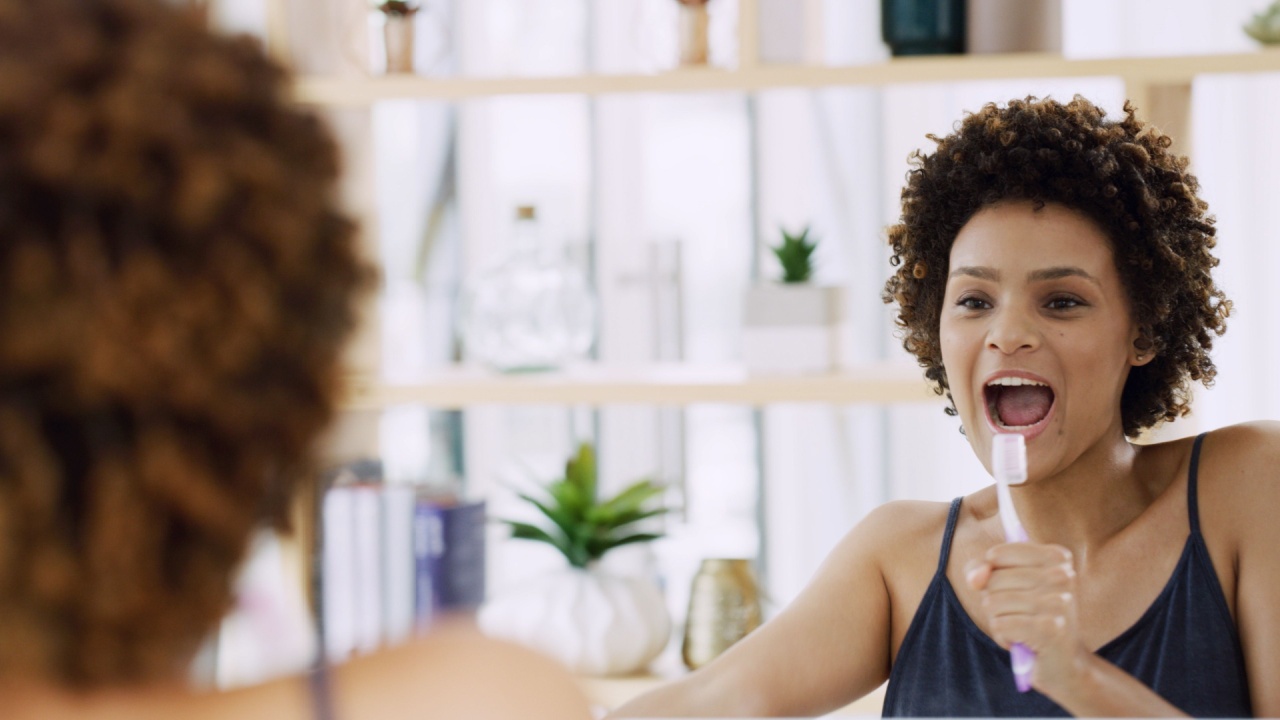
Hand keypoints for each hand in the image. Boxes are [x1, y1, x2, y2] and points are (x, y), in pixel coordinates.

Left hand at [965, 543, 1087, 695]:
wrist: (1066, 663)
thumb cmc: (1031, 617)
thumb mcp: (1006, 584)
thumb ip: (981, 569)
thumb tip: (975, 579)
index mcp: (1057, 557)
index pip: (995, 554)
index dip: (993, 577)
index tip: (1017, 590)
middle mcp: (1062, 576)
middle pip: (992, 580)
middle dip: (995, 602)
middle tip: (1022, 615)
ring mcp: (1058, 602)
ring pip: (992, 603)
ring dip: (999, 621)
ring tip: (1022, 629)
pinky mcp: (1050, 629)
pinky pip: (999, 625)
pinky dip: (1003, 637)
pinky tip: (1023, 642)